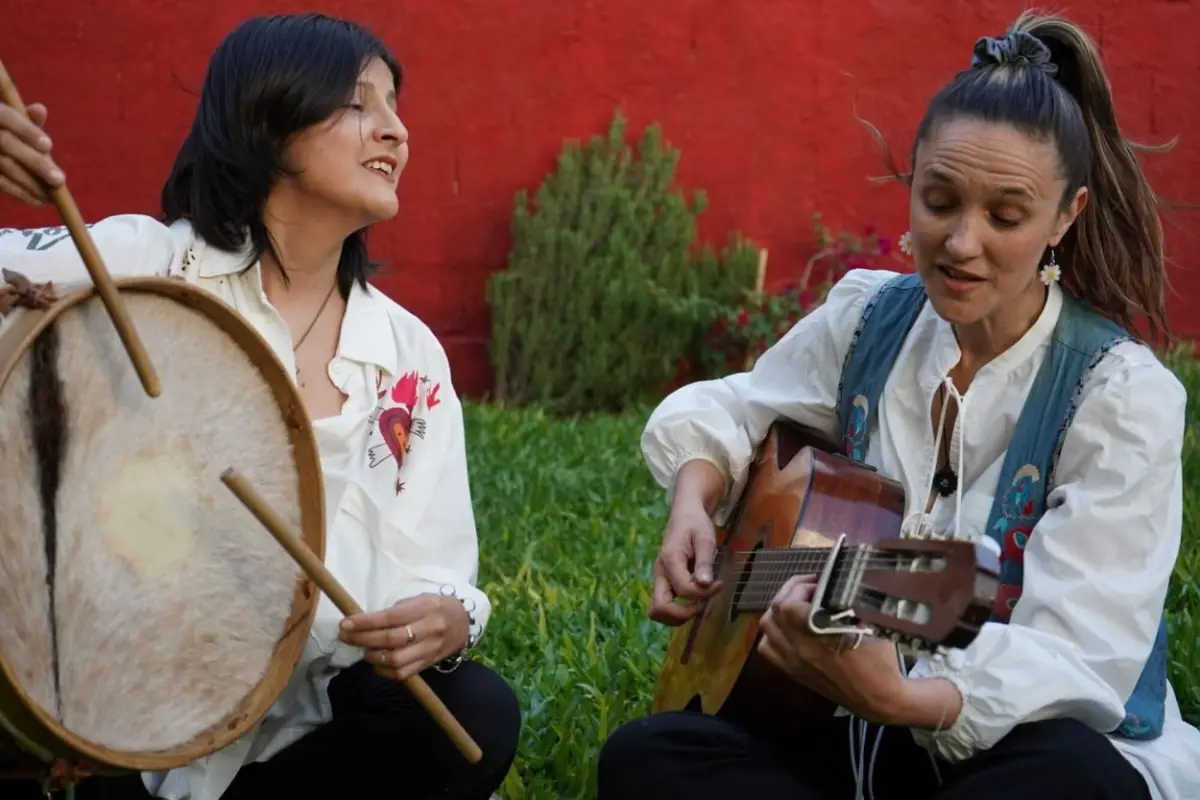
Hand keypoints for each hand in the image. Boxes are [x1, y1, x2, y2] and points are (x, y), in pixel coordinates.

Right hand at [0, 101, 63, 205]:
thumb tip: (40, 110)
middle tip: (59, 180)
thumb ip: (26, 118)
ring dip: (30, 183)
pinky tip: (37, 200)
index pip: (6, 117)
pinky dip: (19, 192)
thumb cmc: (3, 132)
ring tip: (52, 196)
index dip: (27, 131)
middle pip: (6, 143)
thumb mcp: (10, 120)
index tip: (49, 146)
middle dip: (35, 162)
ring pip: (3, 165)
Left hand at [338, 593, 468, 681]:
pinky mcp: (428, 664)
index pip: (391, 617)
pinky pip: (402, 673)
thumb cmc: (435, 607)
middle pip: (391, 639)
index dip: (366, 622)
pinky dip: (384, 670)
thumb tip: (363, 621)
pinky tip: (376, 662)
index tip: (346, 623)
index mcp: (426, 608)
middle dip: (363, 639)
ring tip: (363, 649)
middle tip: (346, 636)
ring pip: (396, 660)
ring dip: (373, 656)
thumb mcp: (420, 599)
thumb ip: (396, 610)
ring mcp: (430, 650)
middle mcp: (430, 630)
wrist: (463, 623)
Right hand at [649, 497, 722, 625]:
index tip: (720, 584)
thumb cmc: (696, 524)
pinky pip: (664, 605)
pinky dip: (677, 611)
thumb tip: (705, 584)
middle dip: (684, 614)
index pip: (684, 590)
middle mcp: (659, 572)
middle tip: (704, 604)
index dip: (705, 593)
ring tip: (700, 603)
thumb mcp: (705, 537)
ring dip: (679, 615)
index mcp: (670, 559)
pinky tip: (695, 600)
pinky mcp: (663, 582)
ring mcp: (659, 579)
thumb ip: (705, 561)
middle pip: (659, 608)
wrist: (685, 514)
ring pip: (657, 611)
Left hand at [757, 575, 911, 724]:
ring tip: (797, 604)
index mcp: (818, 638)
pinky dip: (773, 634)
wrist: (879, 698)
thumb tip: (831, 588)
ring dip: (778, 611)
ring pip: (767, 629)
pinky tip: (789, 629)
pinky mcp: (793, 673)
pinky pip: (768, 649)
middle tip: (808, 588)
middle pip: (774, 613)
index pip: (789, 605)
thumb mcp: (868, 625)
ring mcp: (793, 663)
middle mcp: (799, 650)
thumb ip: (843, 606)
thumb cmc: (880, 661)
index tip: (819, 583)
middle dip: (789, 593)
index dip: (800, 586)